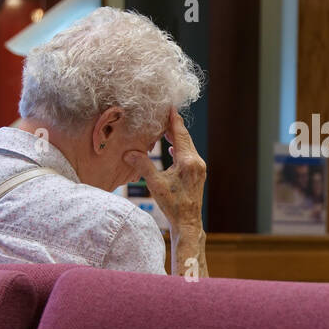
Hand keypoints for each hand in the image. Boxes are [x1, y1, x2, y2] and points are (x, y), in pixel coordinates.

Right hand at [127, 107, 205, 229]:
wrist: (188, 222)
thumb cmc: (172, 205)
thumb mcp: (155, 184)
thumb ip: (143, 165)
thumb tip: (128, 153)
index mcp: (187, 161)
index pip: (180, 134)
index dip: (174, 120)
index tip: (170, 107)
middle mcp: (196, 162)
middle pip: (185, 138)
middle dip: (174, 126)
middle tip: (164, 114)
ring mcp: (199, 168)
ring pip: (188, 146)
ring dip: (177, 137)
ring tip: (165, 129)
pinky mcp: (198, 174)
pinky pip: (189, 155)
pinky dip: (180, 148)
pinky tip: (172, 149)